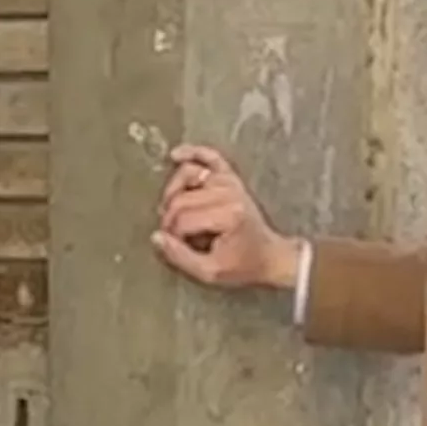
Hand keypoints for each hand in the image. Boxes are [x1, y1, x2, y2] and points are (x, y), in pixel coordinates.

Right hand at [154, 144, 298, 294]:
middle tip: (173, 235)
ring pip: (187, 174)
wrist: (270, 255)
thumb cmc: (243, 266)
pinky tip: (176, 156)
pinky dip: (192, 153)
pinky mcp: (231, 176)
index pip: (182, 220)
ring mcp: (230, 181)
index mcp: (227, 216)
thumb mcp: (210, 273)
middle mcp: (229, 193)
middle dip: (170, 219)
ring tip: (171, 210)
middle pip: (181, 199)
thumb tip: (156, 238)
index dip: (172, 236)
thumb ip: (180, 257)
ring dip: (172, 192)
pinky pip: (209, 156)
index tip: (175, 246)